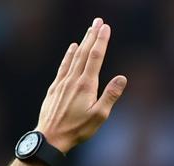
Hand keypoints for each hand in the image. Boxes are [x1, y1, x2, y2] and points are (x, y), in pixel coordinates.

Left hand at [36, 18, 126, 152]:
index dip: (101, 41)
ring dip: (82, 41)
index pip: (95, 57)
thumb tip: (122, 78)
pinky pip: (64, 66)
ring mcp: (62, 82)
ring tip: (89, 30)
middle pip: (84, 52)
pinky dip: (69, 54)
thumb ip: (110, 96)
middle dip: (92, 35)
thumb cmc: (78, 129)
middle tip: (98, 21)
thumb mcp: (99, 116)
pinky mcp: (55, 87)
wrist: (51, 136)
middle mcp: (73, 79)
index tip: (106, 27)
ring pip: (74, 56)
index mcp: (86, 85)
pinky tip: (72, 48)